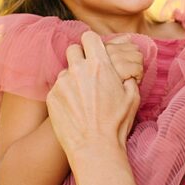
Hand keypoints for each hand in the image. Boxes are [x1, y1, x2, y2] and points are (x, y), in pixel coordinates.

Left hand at [47, 31, 140, 162]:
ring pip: (65, 70)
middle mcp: (78, 69)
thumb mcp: (132, 98)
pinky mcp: (52, 96)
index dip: (92, 43)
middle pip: (73, 49)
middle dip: (80, 57)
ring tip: (82, 96)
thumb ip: (128, 78)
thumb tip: (125, 73)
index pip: (89, 37)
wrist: (95, 148)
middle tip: (87, 71)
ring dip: (72, 77)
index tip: (94, 50)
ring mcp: (62, 83)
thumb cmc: (116, 124)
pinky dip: (64, 94)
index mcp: (100, 65)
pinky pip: (57, 88)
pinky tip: (73, 108)